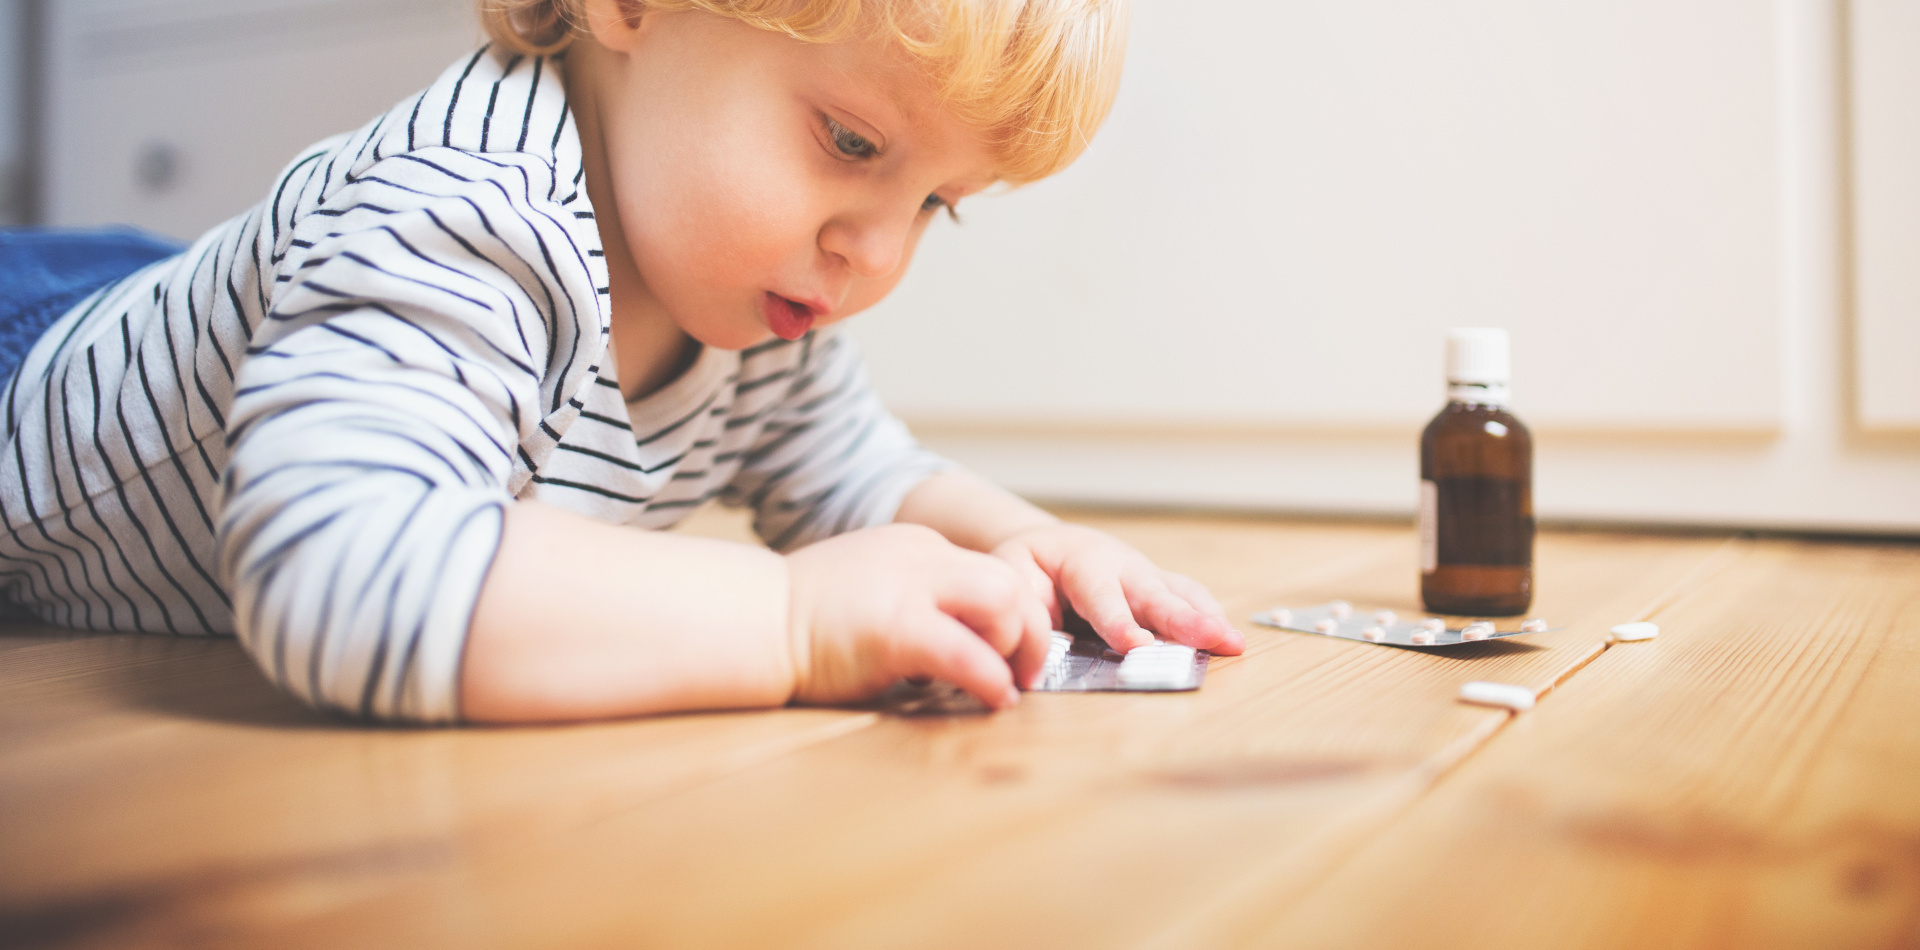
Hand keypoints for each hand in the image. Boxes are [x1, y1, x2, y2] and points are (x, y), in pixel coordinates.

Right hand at [784, 524, 1053, 709]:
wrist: (752, 621)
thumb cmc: (804, 622)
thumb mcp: (873, 590)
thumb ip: (918, 603)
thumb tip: (961, 646)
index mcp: (917, 547)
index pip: (989, 571)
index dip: (1012, 616)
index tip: (1012, 651)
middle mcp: (921, 557)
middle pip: (1009, 579)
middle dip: (1031, 628)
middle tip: (1026, 671)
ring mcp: (908, 588)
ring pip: (1002, 601)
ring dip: (1017, 647)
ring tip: (1008, 684)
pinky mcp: (895, 627)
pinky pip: (966, 651)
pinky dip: (990, 678)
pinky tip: (992, 699)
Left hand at [990, 523, 1243, 655]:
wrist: (1050, 545)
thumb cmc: (1028, 565)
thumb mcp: (1010, 575)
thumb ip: (1025, 612)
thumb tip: (1033, 657)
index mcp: (1083, 563)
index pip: (1103, 596)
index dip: (1120, 622)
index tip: (1137, 645)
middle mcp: (1123, 566)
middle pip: (1156, 594)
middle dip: (1184, 619)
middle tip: (1213, 638)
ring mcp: (1147, 575)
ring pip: (1181, 594)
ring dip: (1208, 619)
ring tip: (1233, 643)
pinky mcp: (1161, 587)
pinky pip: (1189, 598)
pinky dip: (1210, 618)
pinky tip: (1229, 642)